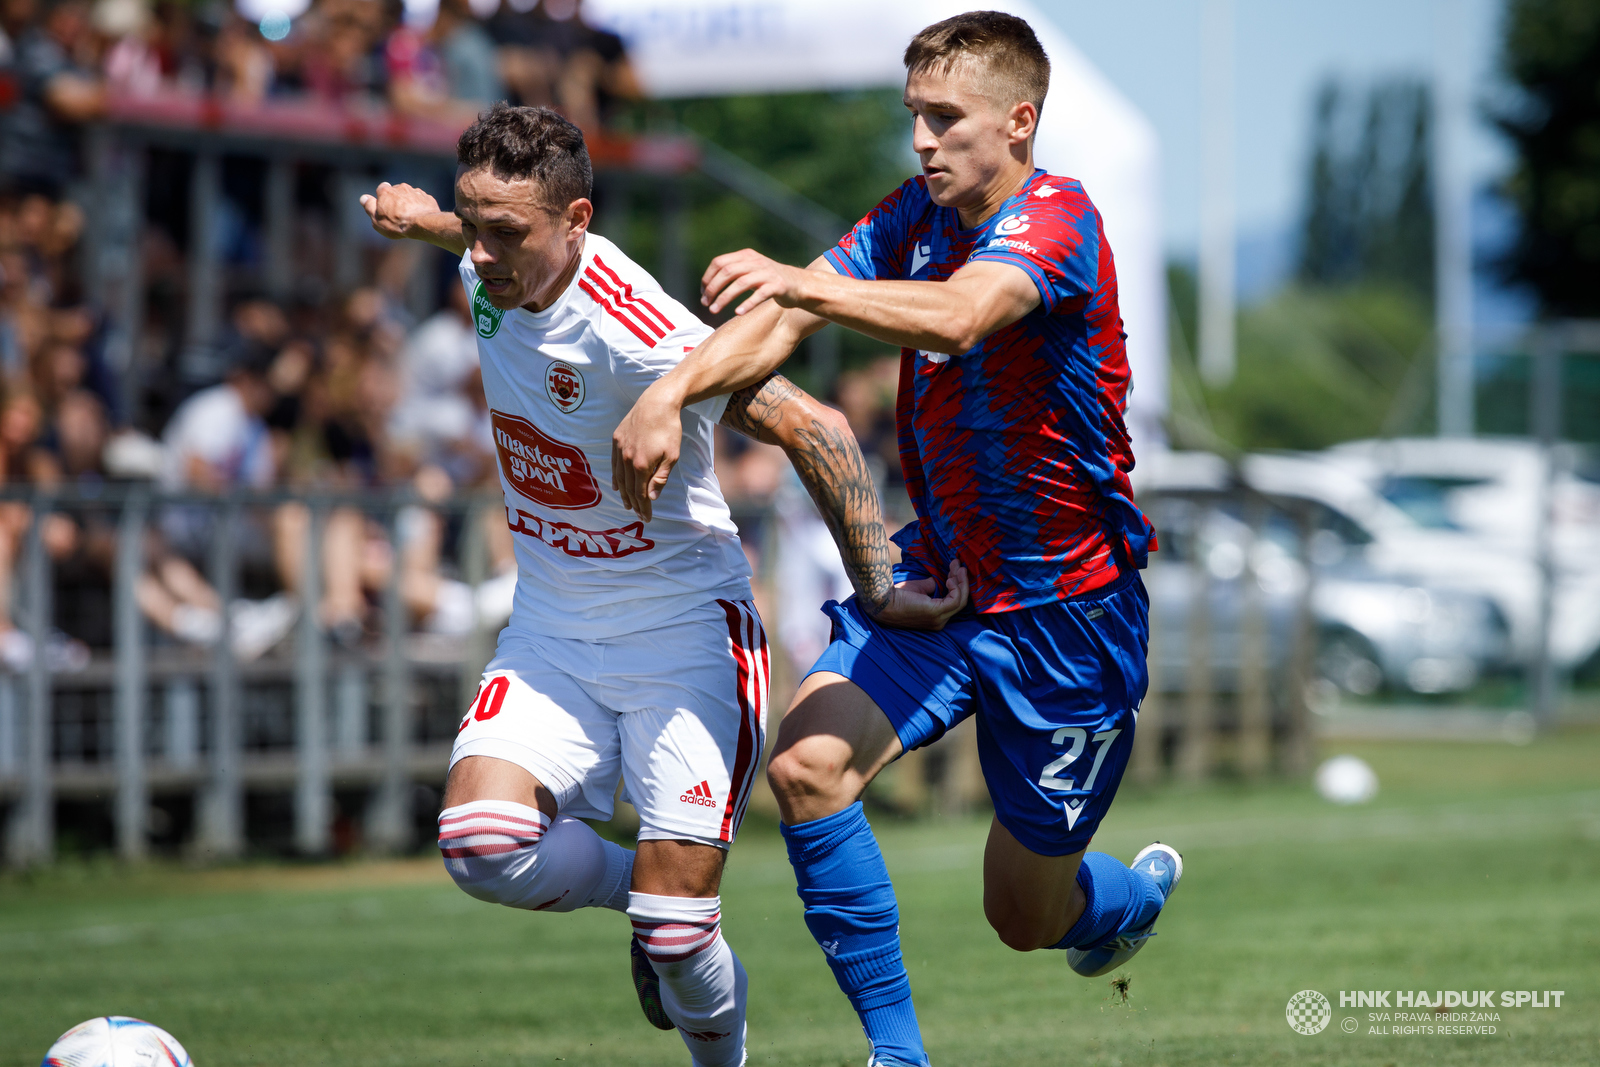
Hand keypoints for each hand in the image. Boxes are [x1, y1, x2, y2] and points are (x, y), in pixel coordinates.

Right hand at [360, 181, 440, 240]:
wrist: (422, 224)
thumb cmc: (397, 223)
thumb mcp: (377, 219)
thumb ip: (369, 207)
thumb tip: (363, 198)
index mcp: (386, 191)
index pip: (381, 188)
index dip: (383, 198)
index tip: (385, 208)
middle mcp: (401, 187)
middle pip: (397, 191)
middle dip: (397, 200)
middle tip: (398, 215)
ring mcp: (415, 191)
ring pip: (410, 195)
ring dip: (409, 203)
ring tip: (410, 217)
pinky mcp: (427, 197)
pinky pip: (422, 201)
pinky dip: (420, 206)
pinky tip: (420, 216)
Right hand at [611, 388, 683, 521]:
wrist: (657, 403)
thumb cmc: (669, 429)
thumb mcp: (672, 456)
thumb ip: (660, 478)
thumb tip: (652, 498)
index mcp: (641, 465)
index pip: (640, 493)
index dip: (643, 508)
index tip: (646, 517)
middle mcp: (627, 459)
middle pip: (628, 488)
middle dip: (633, 503)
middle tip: (638, 515)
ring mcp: (619, 449)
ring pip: (619, 477)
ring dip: (623, 493)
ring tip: (627, 504)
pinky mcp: (616, 440)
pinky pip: (614, 464)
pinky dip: (615, 477)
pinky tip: (616, 485)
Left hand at [701, 248, 807, 315]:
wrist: (800, 284)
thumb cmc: (770, 281)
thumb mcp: (751, 271)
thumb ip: (734, 273)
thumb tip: (707, 286)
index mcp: (747, 256)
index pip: (719, 262)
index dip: (707, 278)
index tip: (702, 293)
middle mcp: (756, 261)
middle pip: (727, 272)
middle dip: (713, 288)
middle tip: (705, 304)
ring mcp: (768, 273)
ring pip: (741, 283)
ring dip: (724, 298)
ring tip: (714, 310)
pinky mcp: (778, 285)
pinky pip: (759, 294)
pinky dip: (747, 304)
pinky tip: (737, 313)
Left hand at [864, 560, 969, 630]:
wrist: (883, 601)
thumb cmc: (898, 595)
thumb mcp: (920, 588)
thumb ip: (933, 586)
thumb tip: (944, 578)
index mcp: (935, 618)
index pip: (954, 602)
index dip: (957, 584)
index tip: (955, 568)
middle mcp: (939, 622)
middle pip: (960, 601)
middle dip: (961, 581)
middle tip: (959, 565)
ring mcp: (938, 619)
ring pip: (960, 601)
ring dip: (961, 582)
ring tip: (958, 568)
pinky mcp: (935, 613)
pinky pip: (955, 600)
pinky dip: (956, 588)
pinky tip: (950, 578)